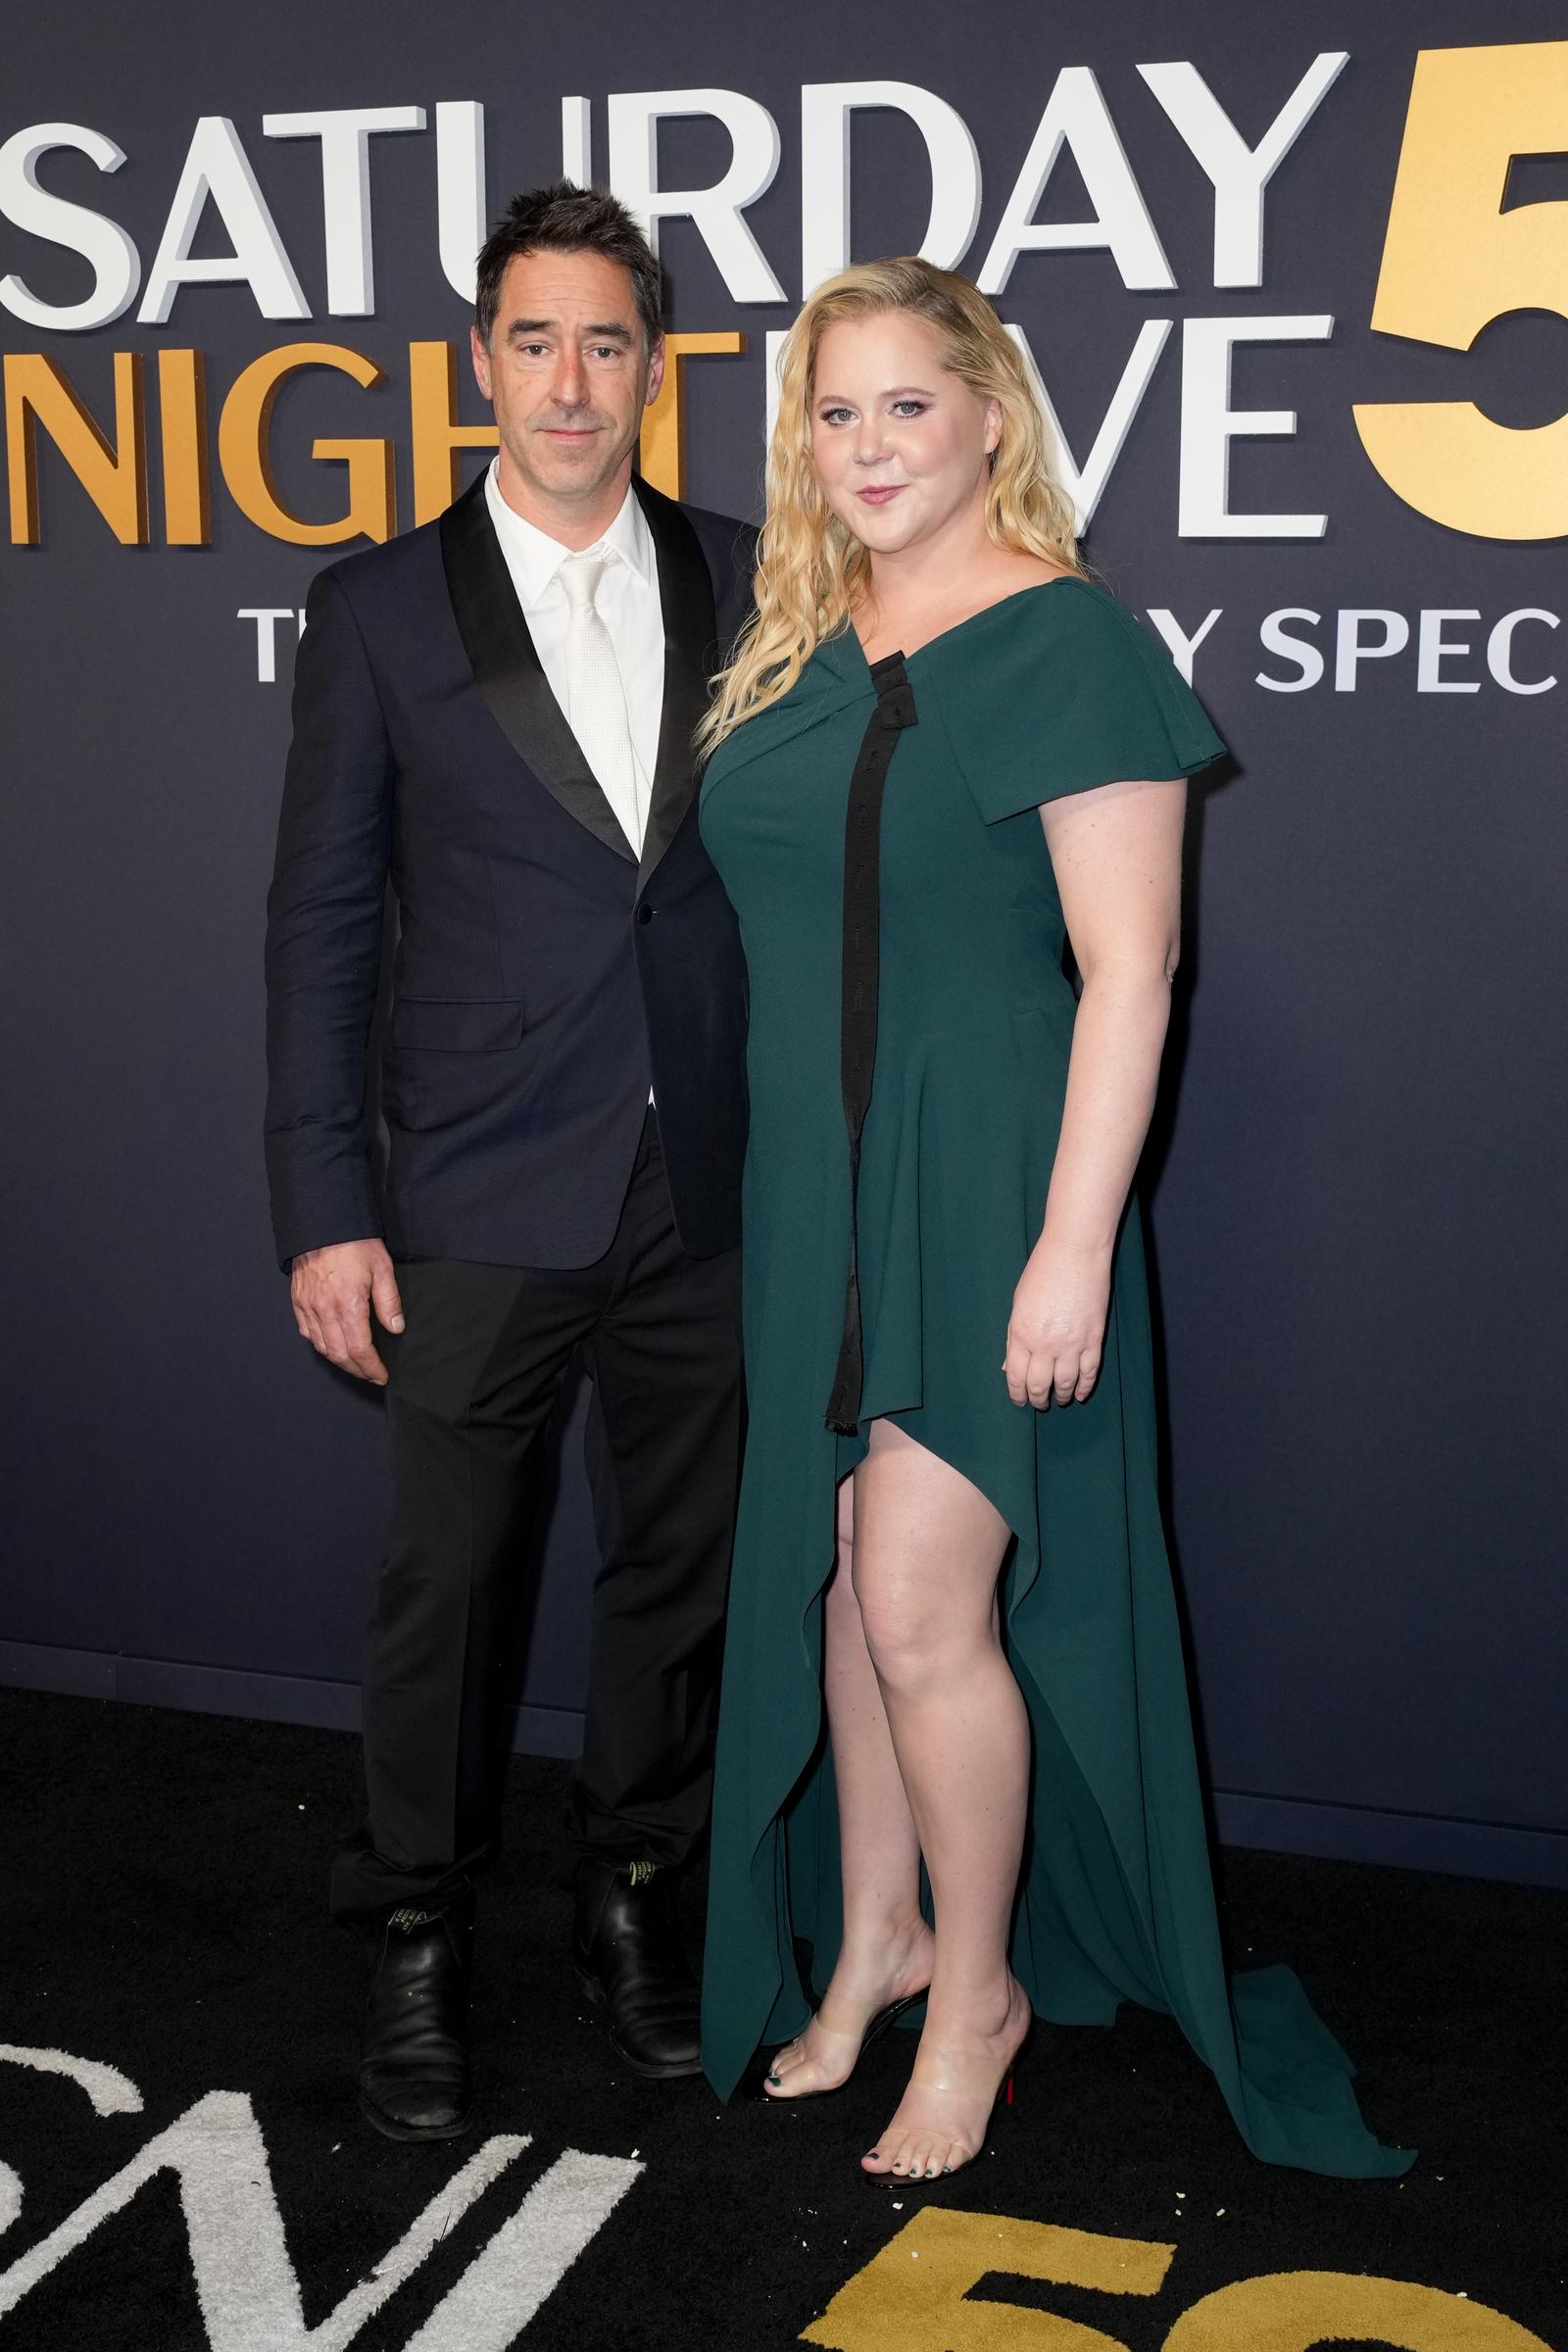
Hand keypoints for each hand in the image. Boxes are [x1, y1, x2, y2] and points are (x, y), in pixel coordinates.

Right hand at [290, 1239, 403, 1385]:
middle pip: (339, 1354)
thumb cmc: (355, 1243)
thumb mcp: (382, 1268)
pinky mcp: (298, 1300)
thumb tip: (396, 1329)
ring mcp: (308, 1307)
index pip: (359, 1350)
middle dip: (356, 1370)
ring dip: (339, 1361)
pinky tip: (331, 1346)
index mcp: (348, 1305)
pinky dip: (320, 1345)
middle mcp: (324, 1310)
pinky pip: (306, 1332)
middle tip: (370, 1374)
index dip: (371, 1367)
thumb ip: (390, 1302)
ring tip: (355, 1365)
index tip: (381, 1375)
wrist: (323, 1222)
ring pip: (321, 1347)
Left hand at [1003, 1237, 1108, 1409]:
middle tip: (1039, 1404)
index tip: (1019, 1400)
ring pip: (1066, 1383)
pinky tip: (1081, 1393)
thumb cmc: (1042, 1273)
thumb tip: (1010, 1366)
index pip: (1016, 1377)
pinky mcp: (1094, 1339)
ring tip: (1060, 1399)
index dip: (1017, 1394)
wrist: (1075, 1252)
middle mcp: (1045, 1344)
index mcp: (1021, 1334)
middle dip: (1038, 1399)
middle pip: (1040, 1385)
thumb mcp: (1018, 1305)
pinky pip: (1090, 1372)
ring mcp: (1072, 1344)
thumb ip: (1014, 1337)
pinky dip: (1085, 1387)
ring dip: (1062, 1396)